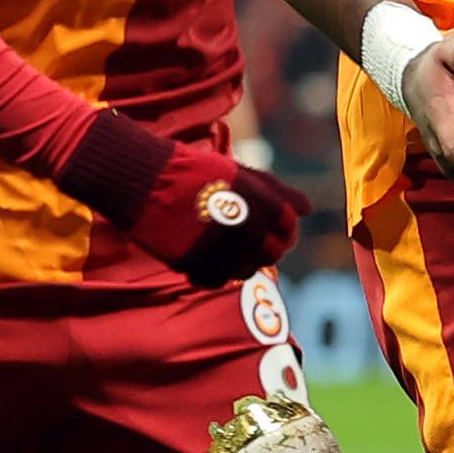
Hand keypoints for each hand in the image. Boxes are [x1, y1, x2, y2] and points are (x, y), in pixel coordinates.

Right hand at [66, 112, 313, 281]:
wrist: (144, 178)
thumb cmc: (194, 172)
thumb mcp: (239, 172)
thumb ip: (276, 191)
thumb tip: (309, 208)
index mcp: (256, 198)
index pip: (288, 226)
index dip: (285, 231)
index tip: (276, 232)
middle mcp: (242, 223)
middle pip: (272, 253)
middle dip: (267, 250)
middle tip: (251, 245)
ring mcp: (218, 244)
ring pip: (247, 270)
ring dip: (243, 264)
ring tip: (228, 251)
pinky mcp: (193, 261)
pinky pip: (217, 280)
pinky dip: (216, 274)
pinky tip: (208, 260)